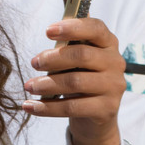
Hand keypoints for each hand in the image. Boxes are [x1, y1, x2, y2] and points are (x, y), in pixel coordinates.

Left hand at [22, 17, 125, 144]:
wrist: (93, 117)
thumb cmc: (80, 78)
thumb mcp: (75, 59)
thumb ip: (68, 44)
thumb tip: (52, 30)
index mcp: (108, 43)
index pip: (95, 29)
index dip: (72, 27)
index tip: (47, 31)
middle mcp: (115, 62)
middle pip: (82, 55)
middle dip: (53, 58)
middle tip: (34, 63)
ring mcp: (114, 87)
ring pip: (75, 82)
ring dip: (46, 84)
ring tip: (29, 86)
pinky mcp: (107, 109)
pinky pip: (71, 107)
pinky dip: (47, 107)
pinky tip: (30, 106)